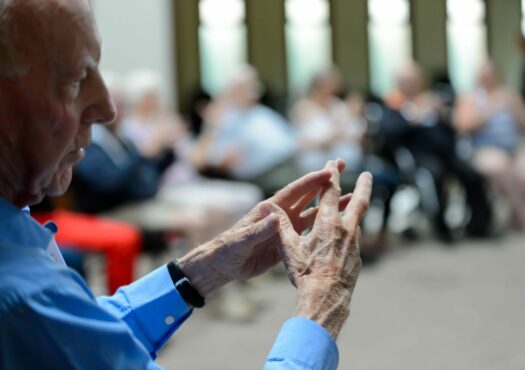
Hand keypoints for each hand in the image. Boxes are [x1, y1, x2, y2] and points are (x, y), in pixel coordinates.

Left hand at [177, 164, 349, 296]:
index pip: (293, 192)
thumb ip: (258, 231)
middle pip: (306, 195)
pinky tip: (338, 225)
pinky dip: (324, 227)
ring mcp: (286, 228)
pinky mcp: (288, 243)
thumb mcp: (241, 241)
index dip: (310, 182)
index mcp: (269, 210)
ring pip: (313, 213)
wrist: (224, 266)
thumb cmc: (228, 250)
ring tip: (351, 195)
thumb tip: (276, 219)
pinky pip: (310, 233)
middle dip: (324, 182)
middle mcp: (280, 215)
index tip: (328, 172)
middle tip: (341, 166)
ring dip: (330, 204)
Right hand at [276, 160, 372, 338]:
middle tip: (367, 174)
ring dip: (355, 210)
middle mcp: (345, 229)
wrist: (325, 299)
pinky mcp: (357, 258)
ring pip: (356, 221)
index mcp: (327, 222)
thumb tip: (269, 207)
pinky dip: (350, 232)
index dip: (328, 175)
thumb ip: (281, 226)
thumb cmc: (304, 273)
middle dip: (362, 185)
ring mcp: (354, 244)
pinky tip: (344, 238)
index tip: (332, 163)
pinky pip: (354, 239)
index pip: (328, 192)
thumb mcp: (288, 248)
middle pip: (358, 201)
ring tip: (352, 206)